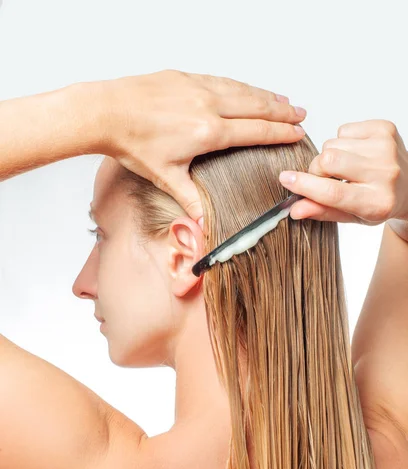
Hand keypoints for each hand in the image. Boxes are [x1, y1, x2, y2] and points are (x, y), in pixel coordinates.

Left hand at [99, 69, 306, 221]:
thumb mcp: (165, 177)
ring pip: (241, 90)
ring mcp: (197, 88)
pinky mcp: (185, 77)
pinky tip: (246, 88)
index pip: (255, 131)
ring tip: (284, 100)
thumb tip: (203, 225)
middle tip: (301, 113)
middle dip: (282, 111)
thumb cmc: (133, 144)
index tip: (297, 132)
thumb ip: (191, 199)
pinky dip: (241, 85)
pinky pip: (222, 80)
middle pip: (256, 106)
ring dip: (265, 95)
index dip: (279, 132)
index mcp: (208, 132)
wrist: (106, 112)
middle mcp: (208, 105)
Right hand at [278, 120, 407, 226]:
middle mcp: (386, 174)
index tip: (285, 179)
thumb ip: (322, 211)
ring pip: (332, 144)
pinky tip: (355, 153)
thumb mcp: (351, 216)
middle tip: (323, 178)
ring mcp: (387, 148)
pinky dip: (342, 142)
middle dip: (316, 169)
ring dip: (331, 156)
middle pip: (328, 161)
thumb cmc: (378, 202)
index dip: (304, 185)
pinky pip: (343, 130)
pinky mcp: (385, 129)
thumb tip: (294, 209)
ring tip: (345, 166)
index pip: (332, 192)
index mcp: (377, 203)